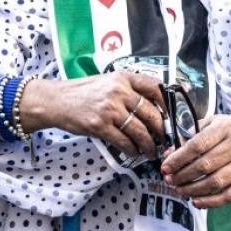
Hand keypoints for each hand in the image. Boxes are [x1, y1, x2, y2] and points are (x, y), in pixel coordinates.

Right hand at [20, 72, 165, 158]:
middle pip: (151, 113)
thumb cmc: (83, 93)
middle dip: (161, 131)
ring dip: (149, 145)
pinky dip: (132, 150)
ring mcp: (109, 109)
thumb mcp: (108, 82)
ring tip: (151, 151)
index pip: (155, 87)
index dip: (169, 102)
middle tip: (165, 140)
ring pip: (140, 131)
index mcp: (123, 78)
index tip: (173, 115)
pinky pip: (124, 141)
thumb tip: (154, 107)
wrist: (56, 101)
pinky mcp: (100, 125)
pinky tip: (134, 152)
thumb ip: (128, 90)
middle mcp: (118, 91)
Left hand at [160, 114, 230, 208]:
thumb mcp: (210, 123)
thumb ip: (188, 136)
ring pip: (216, 182)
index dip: (179, 158)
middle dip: (183, 175)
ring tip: (179, 190)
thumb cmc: (228, 130)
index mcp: (225, 127)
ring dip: (193, 190)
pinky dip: (211, 202)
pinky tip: (196, 201)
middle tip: (169, 180)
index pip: (198, 145)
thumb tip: (168, 155)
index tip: (165, 167)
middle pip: (206, 165)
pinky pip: (229, 195)